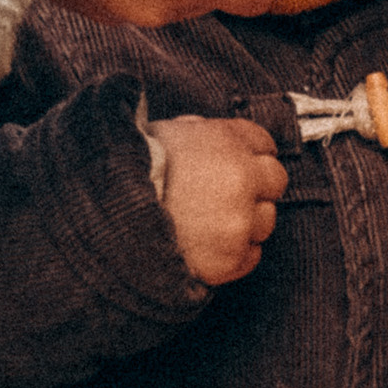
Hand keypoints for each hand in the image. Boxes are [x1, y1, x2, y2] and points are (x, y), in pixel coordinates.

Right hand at [148, 115, 286, 285]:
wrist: (111, 220)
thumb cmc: (136, 173)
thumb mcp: (168, 133)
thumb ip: (202, 131)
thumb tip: (214, 133)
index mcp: (227, 140)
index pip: (265, 143)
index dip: (248, 155)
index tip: (233, 167)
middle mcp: (241, 177)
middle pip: (276, 181)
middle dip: (255, 187)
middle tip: (223, 198)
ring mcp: (240, 219)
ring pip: (266, 219)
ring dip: (243, 222)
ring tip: (207, 224)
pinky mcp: (233, 256)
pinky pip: (252, 255)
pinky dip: (234, 253)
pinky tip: (207, 246)